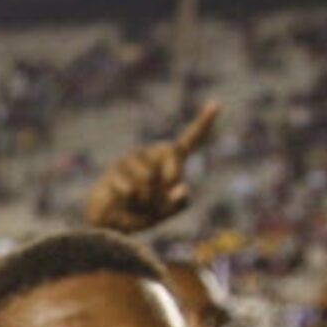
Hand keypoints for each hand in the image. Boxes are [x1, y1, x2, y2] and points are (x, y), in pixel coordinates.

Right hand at [85, 101, 219, 234]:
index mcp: (169, 160)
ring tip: (137, 203)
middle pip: (173, 153)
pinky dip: (131, 201)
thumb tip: (182, 188)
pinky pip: (131, 188)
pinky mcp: (116, 168)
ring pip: (148, 178)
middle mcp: (152, 153)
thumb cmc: (140, 213)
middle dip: (169, 177)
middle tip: (157, 198)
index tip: (216, 104)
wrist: (109, 222)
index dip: (203, 122)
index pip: (189, 139)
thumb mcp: (165, 212)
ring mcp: (133, 158)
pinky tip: (123, 201)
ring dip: (145, 198)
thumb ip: (178, 203)